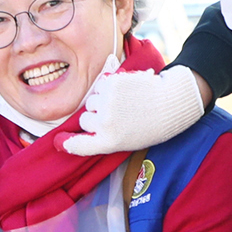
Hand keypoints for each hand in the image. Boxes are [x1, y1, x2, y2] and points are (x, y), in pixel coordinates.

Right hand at [62, 68, 209, 156]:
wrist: (172, 102)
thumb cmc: (153, 124)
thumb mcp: (129, 140)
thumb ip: (105, 137)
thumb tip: (82, 127)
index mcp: (110, 143)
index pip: (78, 145)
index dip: (67, 143)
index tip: (59, 141)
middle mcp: (105, 124)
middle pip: (84, 120)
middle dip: (94, 117)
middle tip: (115, 116)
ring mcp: (106, 104)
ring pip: (90, 102)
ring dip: (101, 101)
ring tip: (123, 103)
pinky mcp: (111, 85)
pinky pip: (98, 87)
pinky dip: (107, 87)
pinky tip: (124, 91)